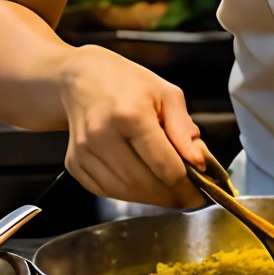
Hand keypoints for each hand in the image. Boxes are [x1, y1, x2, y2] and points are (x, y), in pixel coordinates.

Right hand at [59, 45, 207, 206]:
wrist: (81, 77)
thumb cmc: (126, 82)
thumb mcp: (166, 94)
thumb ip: (184, 130)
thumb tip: (199, 162)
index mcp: (131, 115)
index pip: (165, 167)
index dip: (187, 186)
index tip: (200, 193)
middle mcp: (103, 134)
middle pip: (144, 184)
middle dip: (170, 195)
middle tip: (186, 195)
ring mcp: (84, 151)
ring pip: (125, 192)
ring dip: (150, 197)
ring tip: (165, 189)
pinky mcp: (74, 163)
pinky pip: (105, 191)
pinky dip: (127, 193)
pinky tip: (139, 181)